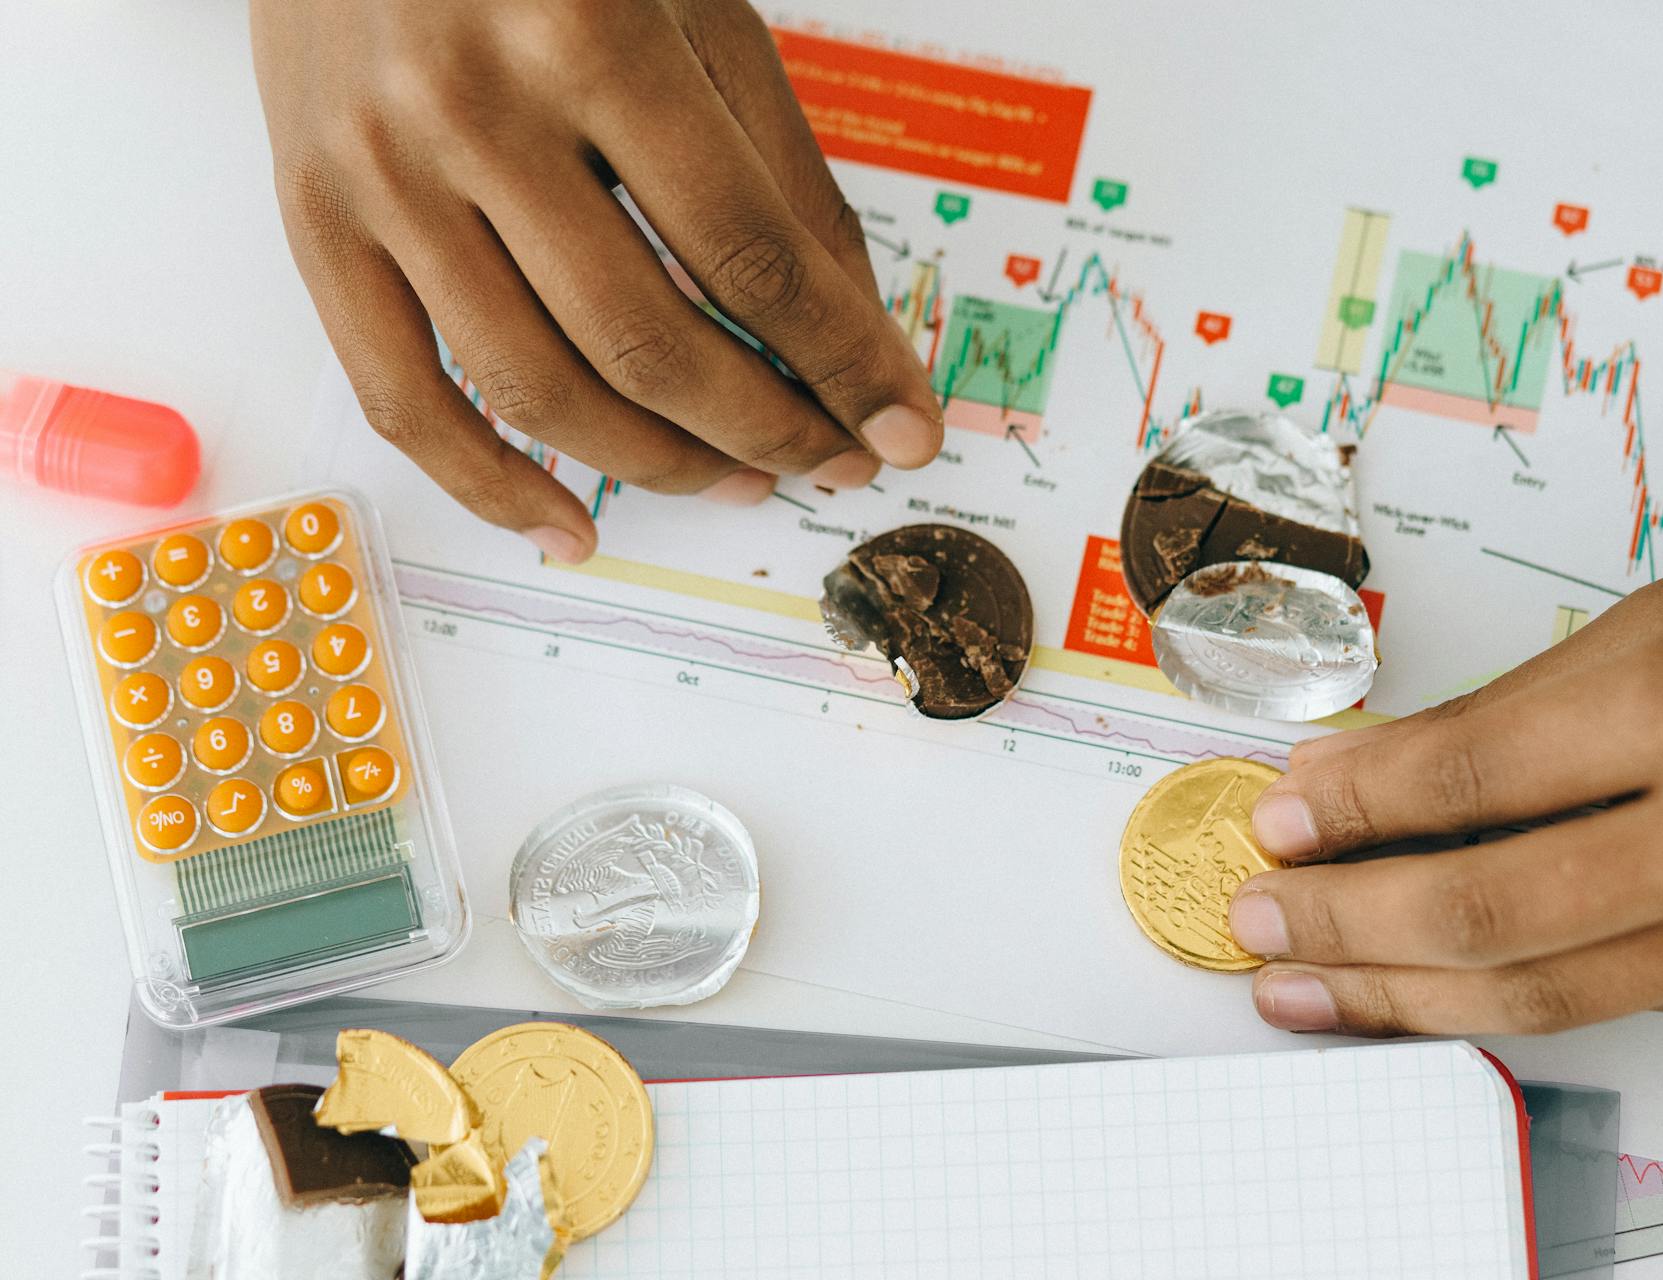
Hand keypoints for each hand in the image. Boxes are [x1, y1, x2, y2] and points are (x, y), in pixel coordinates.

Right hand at [251, 0, 942, 560]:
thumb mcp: (694, 13)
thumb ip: (778, 171)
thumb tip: (855, 340)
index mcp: (590, 35)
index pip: (748, 253)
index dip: (840, 361)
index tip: (901, 428)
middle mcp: (471, 110)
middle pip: (647, 341)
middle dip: (766, 429)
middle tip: (832, 463)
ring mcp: (379, 177)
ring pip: (535, 388)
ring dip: (658, 466)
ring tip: (739, 482)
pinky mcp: (313, 224)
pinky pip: (402, 401)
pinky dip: (491, 488)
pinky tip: (571, 530)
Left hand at [1228, 507, 1662, 1035]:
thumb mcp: (1661, 618)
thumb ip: (1506, 715)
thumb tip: (1360, 782)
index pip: (1466, 784)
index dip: (1350, 813)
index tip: (1277, 821)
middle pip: (1488, 917)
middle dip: (1344, 927)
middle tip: (1261, 922)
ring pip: (1553, 995)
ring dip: (1407, 998)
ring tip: (1314, 990)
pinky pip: (1643, 1005)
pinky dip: (1529, 997)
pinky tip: (1446, 990)